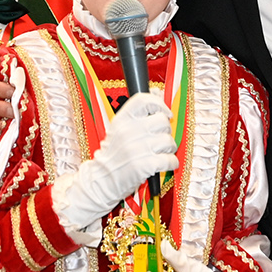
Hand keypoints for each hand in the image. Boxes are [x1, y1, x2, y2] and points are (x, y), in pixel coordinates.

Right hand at [51, 92, 179, 234]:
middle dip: (166, 131)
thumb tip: (158, 92)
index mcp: (122, 119)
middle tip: (159, 140)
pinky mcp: (143, 166)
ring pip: (169, 141)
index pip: (144, 100)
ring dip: (169, 149)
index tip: (164, 113)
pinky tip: (163, 165)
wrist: (101, 180)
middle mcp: (128, 131)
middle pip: (162, 121)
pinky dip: (171, 163)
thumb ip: (139, 112)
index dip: (159, 104)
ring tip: (160, 153)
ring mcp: (136, 149)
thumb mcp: (120, 128)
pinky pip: (170, 160)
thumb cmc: (114, 154)